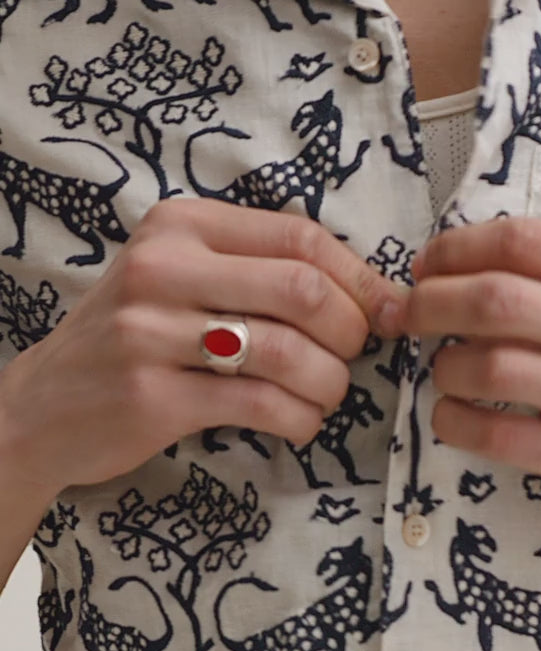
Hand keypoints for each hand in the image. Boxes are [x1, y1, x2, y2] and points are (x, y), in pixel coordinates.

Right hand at [0, 199, 405, 496]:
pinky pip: (261, 406)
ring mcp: (152, 333)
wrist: (43, 405)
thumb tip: (375, 293)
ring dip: (329, 385)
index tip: (388, 314)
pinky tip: (298, 424)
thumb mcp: (181, 277)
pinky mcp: (153, 396)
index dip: (361, 279)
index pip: (301, 237)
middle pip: (304, 292)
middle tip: (348, 360)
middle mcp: (163, 269)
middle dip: (350, 334)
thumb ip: (259, 271)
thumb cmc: (136, 339)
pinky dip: (300, 420)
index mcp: (181, 226)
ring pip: (289, 353)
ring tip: (323, 397)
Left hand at [383, 217, 540, 538]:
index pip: (522, 241)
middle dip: (430, 304)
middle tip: (409, 317)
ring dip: (445, 367)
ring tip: (444, 372)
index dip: (454, 250)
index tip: (428, 267)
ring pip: (492, 367)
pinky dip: (456, 423)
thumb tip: (474, 264)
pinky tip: (453, 417)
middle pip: (495, 300)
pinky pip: (499, 436)